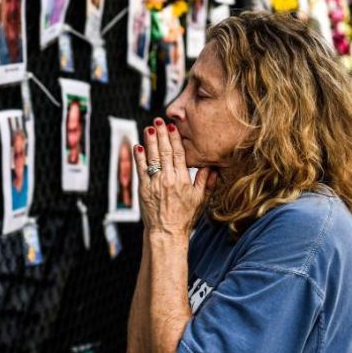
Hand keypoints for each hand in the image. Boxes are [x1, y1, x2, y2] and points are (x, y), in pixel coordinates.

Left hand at [135, 119, 216, 237]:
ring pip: (152, 157)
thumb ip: (206, 181)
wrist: (166, 231)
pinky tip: (138, 146)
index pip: (179, 154)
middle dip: (161, 134)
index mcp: (183, 179)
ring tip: (148, 128)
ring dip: (149, 141)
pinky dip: (139, 157)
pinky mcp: (143, 188)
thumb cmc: (184, 216)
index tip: (173, 127)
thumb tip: (213, 166)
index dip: (175, 139)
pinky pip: (140, 169)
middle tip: (158, 120)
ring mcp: (155, 183)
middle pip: (165, 151)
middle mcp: (168, 179)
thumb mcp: (200, 199)